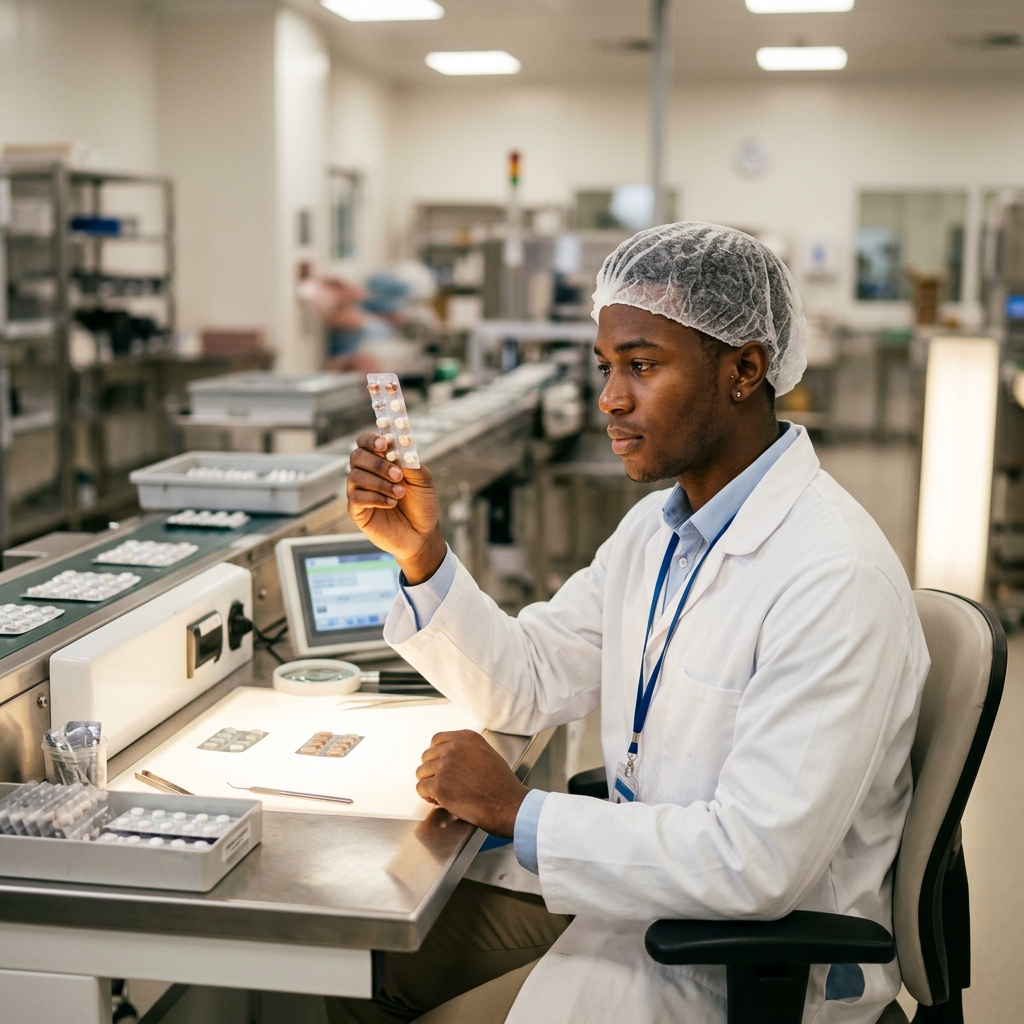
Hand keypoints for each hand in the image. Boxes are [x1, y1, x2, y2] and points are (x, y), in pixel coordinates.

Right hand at [347, 432, 446, 583]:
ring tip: (400, 493)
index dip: (371, 439)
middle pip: (357, 456)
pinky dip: (375, 498)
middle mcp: (366, 474)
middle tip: (398, 475)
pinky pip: (356, 498)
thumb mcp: (423, 481)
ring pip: (355, 476)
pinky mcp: (356, 511)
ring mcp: (359, 492)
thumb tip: (401, 446)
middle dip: (378, 464)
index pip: (365, 442)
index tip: (384, 444)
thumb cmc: (421, 504)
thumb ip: (411, 463)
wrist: (422, 534)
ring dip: (380, 483)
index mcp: (381, 461)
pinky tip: (391, 503)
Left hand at [415, 730, 529, 838]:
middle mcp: (454, 748)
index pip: (437, 740)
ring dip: (429, 783)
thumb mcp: (488, 754)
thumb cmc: (502, 784)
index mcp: (466, 738)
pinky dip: (427, 796)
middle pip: (427, 756)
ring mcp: (445, 766)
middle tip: (443, 782)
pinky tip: (439, 800)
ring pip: (421, 772)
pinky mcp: (439, 786)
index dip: (436, 754)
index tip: (439, 764)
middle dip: (432, 770)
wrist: (507, 804)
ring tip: (442, 793)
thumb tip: (451, 756)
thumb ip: (468, 750)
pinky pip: (421, 788)